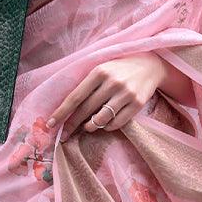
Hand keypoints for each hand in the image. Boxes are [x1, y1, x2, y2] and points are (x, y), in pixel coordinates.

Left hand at [46, 53, 188, 137]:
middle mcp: (112, 82)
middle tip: (64, 136)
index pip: (75, 97)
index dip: (62, 113)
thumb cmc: (120, 69)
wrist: (151, 65)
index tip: (51, 125)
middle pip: (86, 110)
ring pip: (101, 119)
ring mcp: (126, 94)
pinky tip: (105, 123)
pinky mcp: (137, 104)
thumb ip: (87, 85)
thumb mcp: (102, 68)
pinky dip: (107, 127)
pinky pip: (116, 123)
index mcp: (99, 71)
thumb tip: (68, 110)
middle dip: (72, 125)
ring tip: (88, 127)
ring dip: (90, 126)